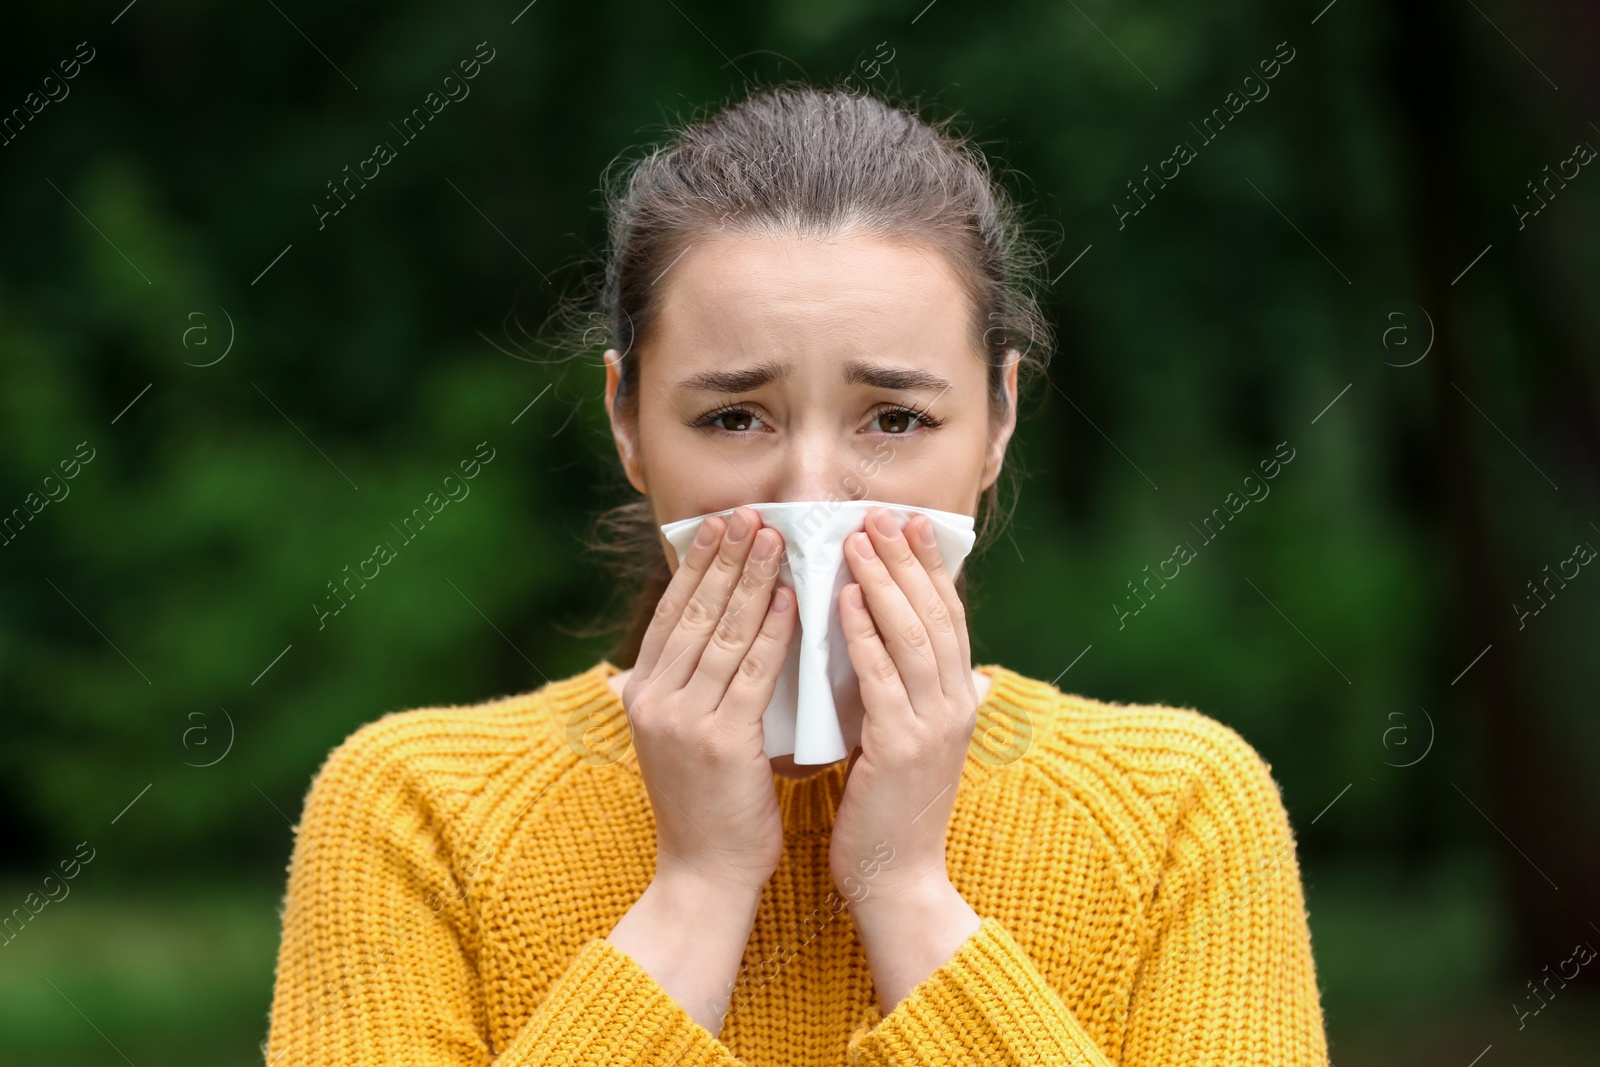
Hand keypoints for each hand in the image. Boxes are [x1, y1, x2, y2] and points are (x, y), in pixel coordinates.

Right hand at [621, 506, 796, 895]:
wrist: (703, 875)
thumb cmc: (706, 805)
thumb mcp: (679, 737)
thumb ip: (687, 687)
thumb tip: (703, 636)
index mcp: (640, 693)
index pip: (673, 611)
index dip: (698, 564)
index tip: (722, 523)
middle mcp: (652, 699)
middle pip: (695, 610)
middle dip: (727, 557)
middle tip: (752, 513)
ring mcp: (682, 719)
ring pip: (724, 633)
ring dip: (753, 579)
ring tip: (776, 539)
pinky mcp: (718, 741)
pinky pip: (752, 672)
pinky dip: (774, 630)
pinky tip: (792, 599)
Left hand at [829, 507, 979, 905]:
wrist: (897, 880)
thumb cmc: (892, 811)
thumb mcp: (914, 743)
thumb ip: (920, 698)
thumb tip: (952, 668)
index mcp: (960, 700)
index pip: (950, 616)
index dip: (931, 567)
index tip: (912, 523)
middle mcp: (957, 705)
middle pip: (936, 613)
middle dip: (908, 559)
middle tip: (882, 514)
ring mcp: (934, 725)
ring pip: (912, 635)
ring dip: (883, 582)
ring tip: (858, 540)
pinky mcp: (902, 747)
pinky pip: (881, 677)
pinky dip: (862, 634)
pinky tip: (841, 600)